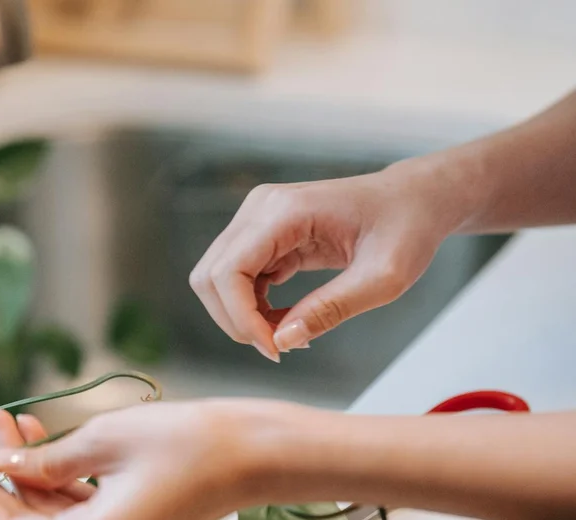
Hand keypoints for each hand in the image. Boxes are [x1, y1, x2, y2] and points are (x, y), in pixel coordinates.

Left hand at [0, 400, 295, 519]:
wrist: (252, 451)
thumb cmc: (185, 443)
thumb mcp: (104, 441)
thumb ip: (45, 461)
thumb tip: (1, 468)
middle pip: (32, 519)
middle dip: (6, 472)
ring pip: (55, 509)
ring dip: (31, 468)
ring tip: (11, 422)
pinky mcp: (132, 519)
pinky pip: (80, 503)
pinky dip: (59, 474)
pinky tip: (42, 435)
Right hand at [189, 166, 458, 360]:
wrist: (413, 200)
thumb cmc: (406, 229)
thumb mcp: (384, 277)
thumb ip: (332, 309)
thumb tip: (283, 341)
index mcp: (285, 211)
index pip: (229, 270)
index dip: (241, 317)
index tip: (276, 349)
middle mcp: (259, 209)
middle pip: (210, 276)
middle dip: (235, 321)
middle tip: (280, 346)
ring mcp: (256, 220)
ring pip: (216, 279)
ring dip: (242, 316)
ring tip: (290, 333)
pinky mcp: (262, 235)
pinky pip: (236, 279)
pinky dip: (252, 308)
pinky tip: (288, 320)